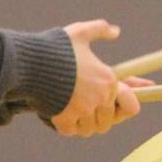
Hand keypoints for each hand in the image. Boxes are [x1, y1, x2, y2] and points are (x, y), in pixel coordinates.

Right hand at [51, 20, 142, 136]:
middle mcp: (99, 98)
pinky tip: (63, 116)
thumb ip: (100, 30)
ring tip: (75, 113)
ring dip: (83, 124)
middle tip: (88, 110)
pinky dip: (68, 126)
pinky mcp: (64, 120)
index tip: (113, 107)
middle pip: (107, 122)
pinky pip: (71, 131)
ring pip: (89, 129)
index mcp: (109, 80)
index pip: (131, 108)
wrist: (30, 62)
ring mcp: (82, 111)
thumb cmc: (56, 47)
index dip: (122, 108)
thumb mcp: (80, 33)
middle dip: (98, 117)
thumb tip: (116, 31)